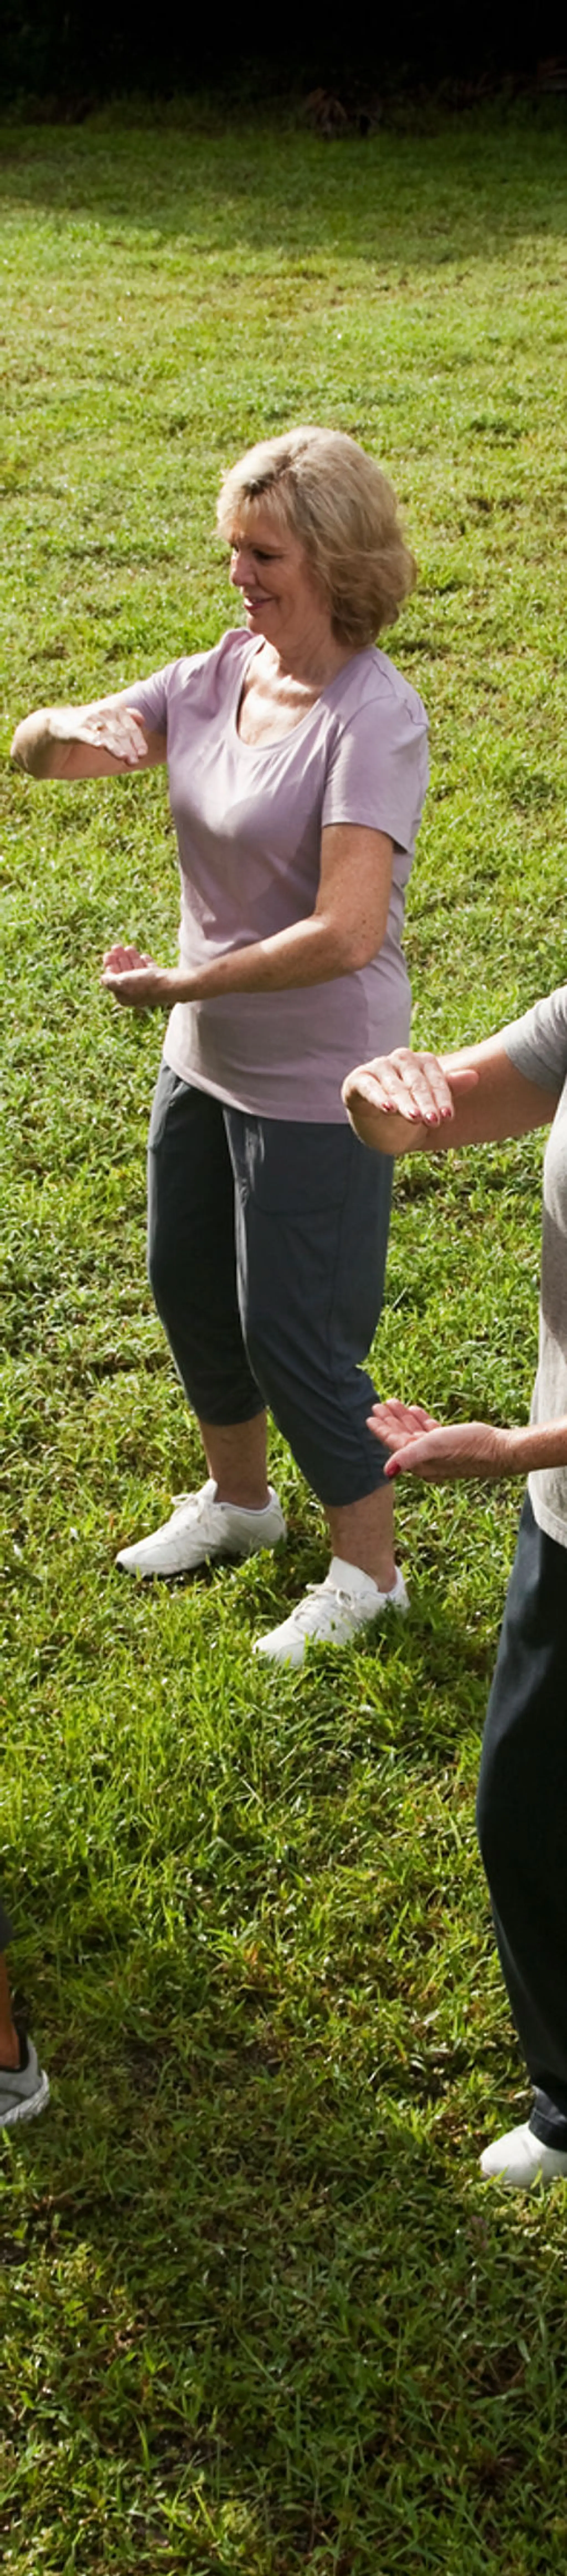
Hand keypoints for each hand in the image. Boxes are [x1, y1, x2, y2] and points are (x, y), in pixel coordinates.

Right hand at [50, 706, 147, 765]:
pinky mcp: (75, 730)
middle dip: (129, 747)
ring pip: (106, 735)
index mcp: (114, 710)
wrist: (58, 722)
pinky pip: (86, 735)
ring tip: (124, 757)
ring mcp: (89, 721)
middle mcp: (103, 713)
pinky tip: (99, 746)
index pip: (130, 726)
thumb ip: (126, 717)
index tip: (143, 754)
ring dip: (116, 747)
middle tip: (135, 761)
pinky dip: (93, 739)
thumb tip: (142, 719)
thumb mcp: (109, 718)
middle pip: (120, 732)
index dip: (138, 740)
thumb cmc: (89, 722)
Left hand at [101, 944, 172, 1008]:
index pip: (113, 980)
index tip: (108, 954)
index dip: (110, 966)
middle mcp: (135, 994)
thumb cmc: (145, 984)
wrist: (171, 984)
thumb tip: (102, 978)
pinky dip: (144, 963)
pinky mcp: (158, 981)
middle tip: (116, 946)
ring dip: (131, 958)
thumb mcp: (122, 982)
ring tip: (129, 947)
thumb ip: (109, 981)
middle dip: (119, 960)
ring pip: (136, 971)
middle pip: (124, 974)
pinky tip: (143, 956)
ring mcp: (147, 987)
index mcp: (124, 997)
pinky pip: (149, 970)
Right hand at [343, 1049, 478, 1129]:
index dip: (442, 1097)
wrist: (376, 1124)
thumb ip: (449, 1088)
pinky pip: (369, 1087)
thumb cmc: (409, 1110)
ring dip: (405, 1103)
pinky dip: (379, 1098)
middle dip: (426, 1103)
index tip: (448, 1117)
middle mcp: (400, 1060)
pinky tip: (388, 1109)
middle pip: (416, 1081)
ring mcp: (378, 1068)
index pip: (435, 1077)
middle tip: (434, 1122)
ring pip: (394, 1085)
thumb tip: (475, 1076)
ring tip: (415, 1118)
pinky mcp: (358, 1080)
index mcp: (421, 1062)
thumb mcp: (429, 1103)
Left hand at [368, 1400, 513, 1481]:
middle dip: (390, 1422)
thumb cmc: (469, 1447)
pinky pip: (430, 1433)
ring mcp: (439, 1454)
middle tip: (378, 1405)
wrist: (500, 1450)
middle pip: (402, 1439)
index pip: (394, 1445)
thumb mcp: (435, 1447)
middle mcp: (427, 1461)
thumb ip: (408, 1456)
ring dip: (404, 1418)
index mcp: (421, 1463)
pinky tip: (416, 1410)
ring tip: (394, 1403)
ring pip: (415, 1434)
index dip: (381, 1430)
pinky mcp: (451, 1446)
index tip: (370, 1416)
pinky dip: (421, 1421)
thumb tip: (386, 1472)